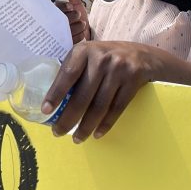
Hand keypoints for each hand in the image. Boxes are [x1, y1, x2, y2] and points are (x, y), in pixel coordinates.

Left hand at [43, 40, 162, 142]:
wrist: (144, 55)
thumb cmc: (108, 58)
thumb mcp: (90, 55)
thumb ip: (75, 70)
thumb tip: (54, 99)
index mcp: (84, 51)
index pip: (67, 74)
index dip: (56, 94)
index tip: (46, 111)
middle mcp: (101, 58)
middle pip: (83, 95)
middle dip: (68, 118)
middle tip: (58, 132)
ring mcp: (119, 69)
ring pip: (99, 106)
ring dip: (86, 126)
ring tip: (77, 138)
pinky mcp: (133, 80)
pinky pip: (117, 108)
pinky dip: (105, 124)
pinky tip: (96, 134)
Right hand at [55, 0, 89, 42]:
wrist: (87, 30)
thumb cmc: (78, 14)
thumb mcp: (74, 2)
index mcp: (55, 12)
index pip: (56, 8)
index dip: (64, 7)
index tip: (71, 6)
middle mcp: (55, 23)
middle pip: (61, 19)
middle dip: (72, 16)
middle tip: (78, 15)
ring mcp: (60, 34)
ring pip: (67, 30)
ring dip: (77, 26)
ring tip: (81, 23)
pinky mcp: (65, 43)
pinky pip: (71, 39)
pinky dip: (78, 35)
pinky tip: (82, 32)